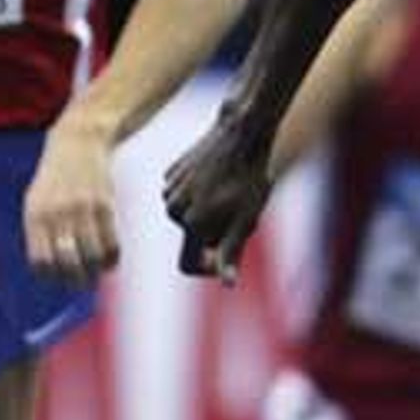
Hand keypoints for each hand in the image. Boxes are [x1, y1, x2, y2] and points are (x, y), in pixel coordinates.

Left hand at [24, 125, 120, 286]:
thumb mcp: (36, 201)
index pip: (41, 262)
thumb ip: (39, 233)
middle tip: (83, 280)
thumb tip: (49, 272)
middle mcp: (56, 213)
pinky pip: (110, 244)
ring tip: (98, 269)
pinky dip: (112, 259)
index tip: (60, 275)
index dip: (51, 276)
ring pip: (92, 257)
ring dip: (97, 271)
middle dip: (77, 279)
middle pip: (67, 263)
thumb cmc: (55, 178)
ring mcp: (81, 209)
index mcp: (35, 215)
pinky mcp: (104, 204)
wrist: (78, 141)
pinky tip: (111, 258)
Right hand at [163, 115, 270, 281]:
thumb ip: (232, 253)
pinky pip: (184, 196)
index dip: (208, 268)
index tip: (226, 257)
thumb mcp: (246, 219)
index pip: (188, 265)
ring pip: (188, 217)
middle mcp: (174, 210)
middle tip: (240, 212)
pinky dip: (199, 194)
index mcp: (192, 224)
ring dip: (207, 214)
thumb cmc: (250, 179)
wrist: (241, 135)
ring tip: (231, 194)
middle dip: (214, 234)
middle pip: (192, 238)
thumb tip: (228, 283)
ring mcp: (170, 190)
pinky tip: (218, 177)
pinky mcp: (171, 173)